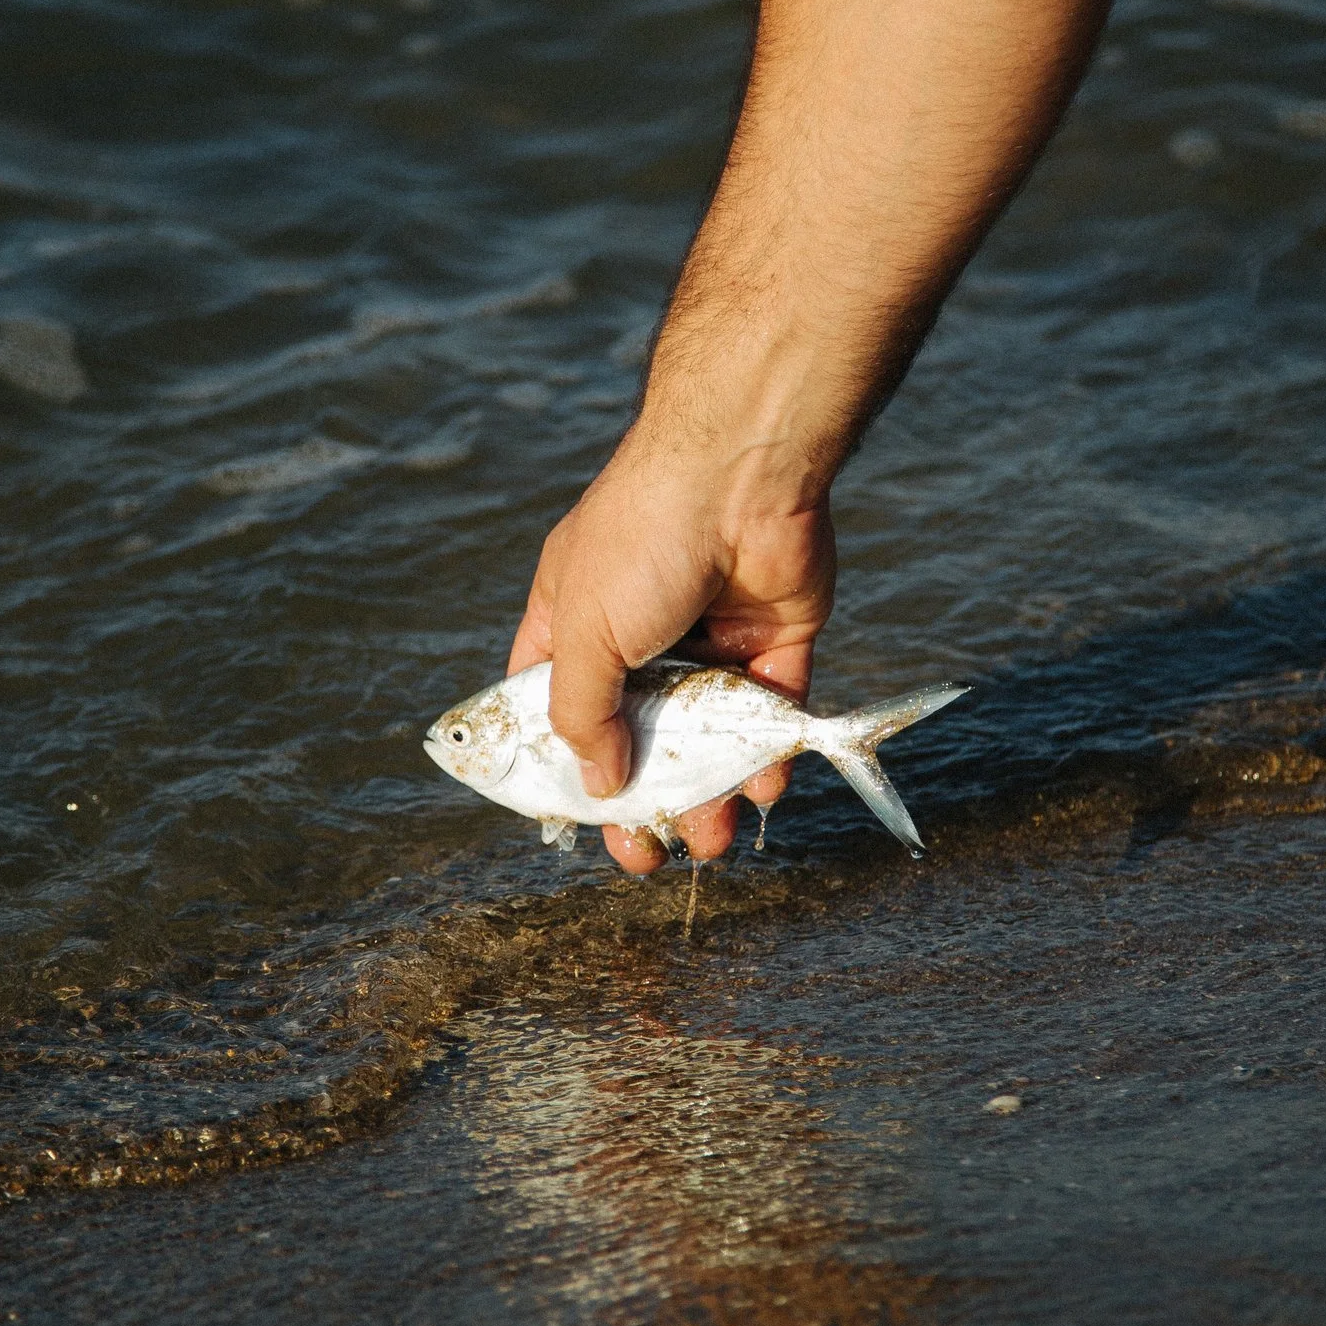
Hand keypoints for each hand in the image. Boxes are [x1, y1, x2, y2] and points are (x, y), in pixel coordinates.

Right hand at [507, 429, 834, 874]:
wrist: (744, 471)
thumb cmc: (644, 538)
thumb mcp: (585, 630)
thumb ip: (581, 713)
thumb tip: (597, 783)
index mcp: (574, 617)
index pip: (552, 704)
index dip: (556, 762)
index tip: (568, 819)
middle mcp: (641, 630)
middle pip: (635, 733)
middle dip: (640, 798)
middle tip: (645, 853)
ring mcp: (710, 634)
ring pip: (708, 734)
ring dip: (708, 792)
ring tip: (709, 843)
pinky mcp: (774, 637)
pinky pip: (770, 713)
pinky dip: (768, 755)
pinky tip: (761, 790)